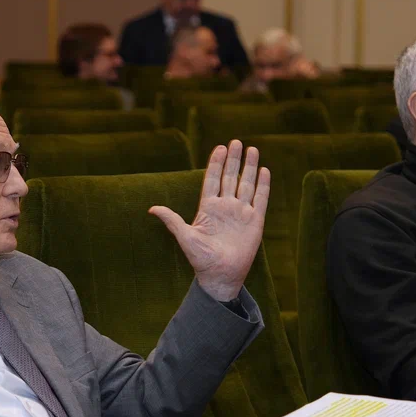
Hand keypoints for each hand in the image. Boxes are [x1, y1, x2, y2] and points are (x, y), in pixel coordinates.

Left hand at [149, 140, 269, 301]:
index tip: (220, 147)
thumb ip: (172, 220)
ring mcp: (241, 212)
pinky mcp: (255, 221)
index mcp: (208, 208)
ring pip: (246, 184)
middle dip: (233, 160)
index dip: (216, 163)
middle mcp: (225, 206)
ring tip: (252, 149)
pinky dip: (263, 184)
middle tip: (236, 141)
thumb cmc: (201, 259)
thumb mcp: (185, 237)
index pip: (213, 179)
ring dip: (249, 167)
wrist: (221, 275)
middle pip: (230, 177)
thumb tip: (151, 209)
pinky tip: (264, 170)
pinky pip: (261, 199)